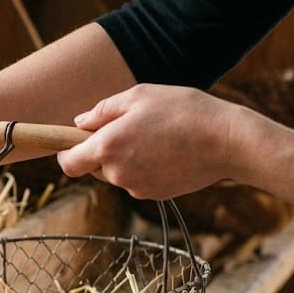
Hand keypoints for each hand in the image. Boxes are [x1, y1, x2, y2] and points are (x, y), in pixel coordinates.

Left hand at [57, 84, 247, 198]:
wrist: (228, 141)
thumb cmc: (183, 110)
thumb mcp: (139, 96)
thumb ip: (103, 111)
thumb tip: (79, 124)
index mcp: (107, 147)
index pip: (67, 163)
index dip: (65, 152)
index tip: (72, 142)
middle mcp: (117, 174)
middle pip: (93, 167)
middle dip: (101, 151)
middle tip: (128, 128)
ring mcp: (136, 188)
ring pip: (117, 174)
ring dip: (124, 159)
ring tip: (155, 137)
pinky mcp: (155, 195)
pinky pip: (137, 181)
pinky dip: (144, 168)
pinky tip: (167, 151)